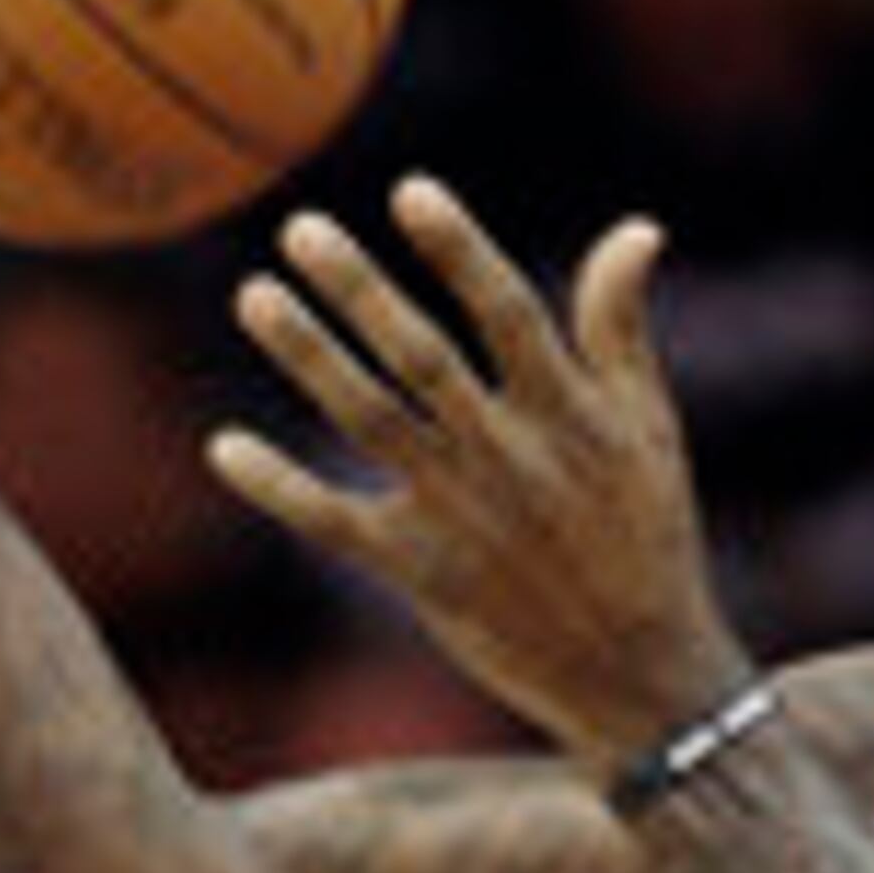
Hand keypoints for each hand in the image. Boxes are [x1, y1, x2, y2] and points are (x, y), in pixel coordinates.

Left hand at [207, 178, 733, 766]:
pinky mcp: (427, 575)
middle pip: (422, 358)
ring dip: (310, 357)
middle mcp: (511, 459)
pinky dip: (280, 489)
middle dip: (360, 292)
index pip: (508, 316)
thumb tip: (639, 229)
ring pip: (372, 421)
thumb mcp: (649, 430)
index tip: (409, 193)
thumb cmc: (646, 539)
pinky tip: (224, 447)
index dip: (458, 253)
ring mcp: (465, 517)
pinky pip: (339, 525)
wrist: (642, 679)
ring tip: (256, 295)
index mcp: (570, 417)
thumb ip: (623, 328)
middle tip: (301, 231)